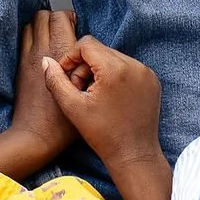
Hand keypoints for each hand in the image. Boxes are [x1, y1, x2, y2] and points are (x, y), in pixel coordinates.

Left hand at [0, 9, 79, 172]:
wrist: (37, 134)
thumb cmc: (65, 119)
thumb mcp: (87, 90)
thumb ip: (87, 65)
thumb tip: (86, 51)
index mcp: (62, 52)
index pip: (60, 16)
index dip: (69, 18)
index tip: (76, 28)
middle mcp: (43, 49)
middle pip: (43, 14)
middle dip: (54, 18)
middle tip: (65, 31)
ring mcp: (28, 56)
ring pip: (31, 23)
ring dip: (41, 26)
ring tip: (53, 39)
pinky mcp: (21, 65)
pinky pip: (23, 38)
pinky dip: (32, 36)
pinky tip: (42, 50)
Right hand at [40, 39, 165, 170]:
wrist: (134, 155)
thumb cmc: (102, 135)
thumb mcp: (72, 107)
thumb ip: (56, 80)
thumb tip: (46, 60)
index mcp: (115, 69)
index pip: (87, 44)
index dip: (71, 57)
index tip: (66, 77)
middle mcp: (135, 65)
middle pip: (100, 50)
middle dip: (85, 66)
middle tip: (79, 91)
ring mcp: (146, 72)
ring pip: (114, 58)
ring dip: (99, 71)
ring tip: (94, 96)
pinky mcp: (153, 81)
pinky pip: (128, 67)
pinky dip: (115, 76)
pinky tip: (110, 98)